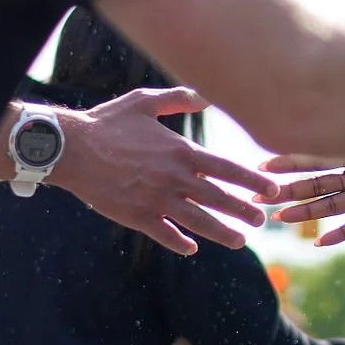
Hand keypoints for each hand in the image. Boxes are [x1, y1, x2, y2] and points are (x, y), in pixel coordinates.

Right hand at [55, 91, 276, 255]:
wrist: (71, 149)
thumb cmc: (107, 122)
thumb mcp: (145, 101)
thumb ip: (179, 98)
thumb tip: (206, 95)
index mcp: (181, 152)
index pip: (227, 170)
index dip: (252, 182)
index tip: (272, 191)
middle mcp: (175, 179)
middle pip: (219, 199)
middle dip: (244, 211)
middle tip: (262, 220)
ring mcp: (157, 200)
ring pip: (198, 222)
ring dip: (222, 233)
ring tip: (240, 241)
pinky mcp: (137, 216)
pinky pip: (164, 234)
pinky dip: (179, 243)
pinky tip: (191, 248)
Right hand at [264, 159, 344, 243]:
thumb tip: (336, 95)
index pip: (315, 158)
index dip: (288, 161)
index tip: (262, 164)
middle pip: (315, 185)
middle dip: (287, 190)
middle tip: (259, 197)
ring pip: (330, 205)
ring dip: (306, 212)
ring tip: (281, 218)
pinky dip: (340, 234)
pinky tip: (320, 243)